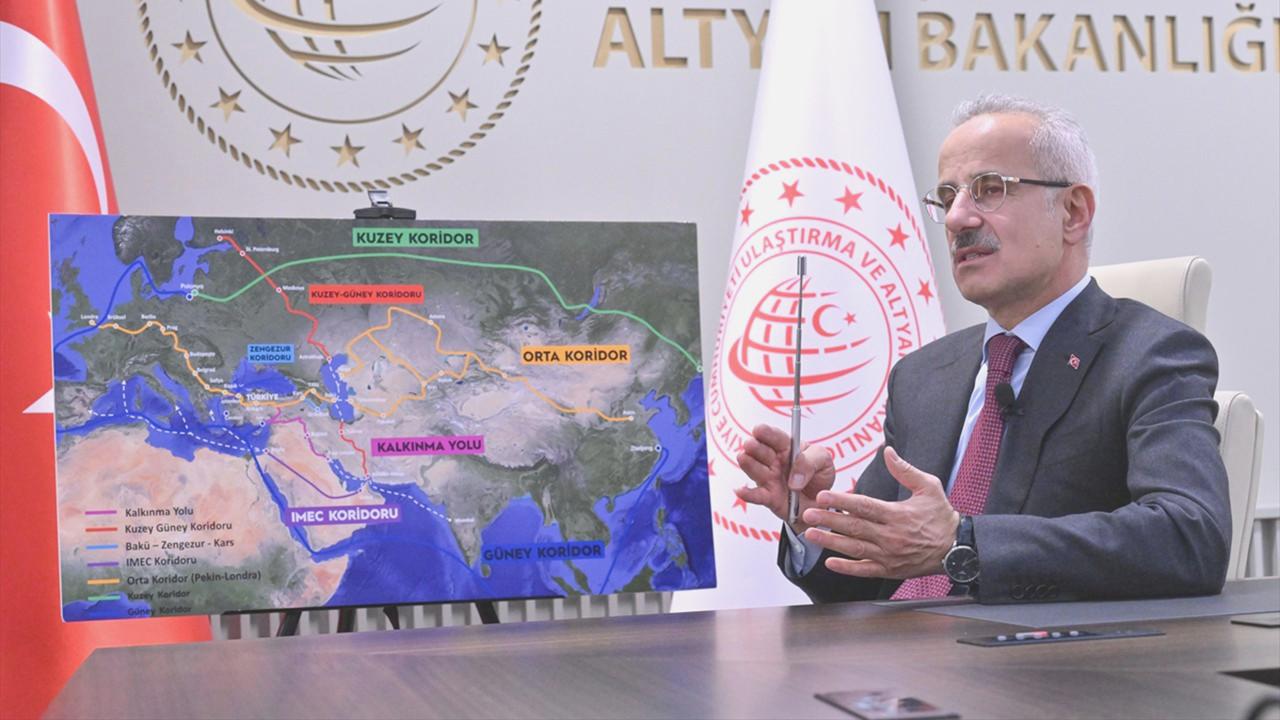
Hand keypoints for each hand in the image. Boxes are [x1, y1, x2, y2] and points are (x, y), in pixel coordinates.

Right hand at [734, 424, 835, 527]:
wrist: (822, 501)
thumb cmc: (820, 475)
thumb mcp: (824, 461)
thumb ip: (810, 463)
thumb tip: (794, 479)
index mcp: (786, 446)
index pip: (773, 436)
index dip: (765, 432)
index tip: (759, 430)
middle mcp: (773, 461)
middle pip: (759, 450)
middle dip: (754, 446)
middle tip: (751, 444)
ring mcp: (769, 478)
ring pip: (754, 469)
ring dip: (748, 464)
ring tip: (743, 458)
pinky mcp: (769, 498)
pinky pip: (756, 496)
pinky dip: (747, 494)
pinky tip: (740, 490)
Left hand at [800, 446, 958, 578]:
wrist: (957, 549)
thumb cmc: (941, 517)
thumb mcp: (929, 487)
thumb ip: (905, 470)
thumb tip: (888, 452)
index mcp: (898, 514)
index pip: (864, 506)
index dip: (841, 501)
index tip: (822, 496)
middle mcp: (891, 536)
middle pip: (854, 527)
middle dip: (829, 520)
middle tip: (807, 514)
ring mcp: (889, 555)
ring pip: (855, 548)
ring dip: (830, 542)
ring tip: (810, 534)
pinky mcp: (889, 569)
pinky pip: (865, 570)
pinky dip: (846, 568)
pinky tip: (829, 562)